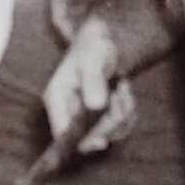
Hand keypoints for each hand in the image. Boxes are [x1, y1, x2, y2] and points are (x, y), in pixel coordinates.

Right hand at [43, 15, 138, 153]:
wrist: (106, 42)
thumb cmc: (94, 46)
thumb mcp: (93, 59)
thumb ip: (93, 80)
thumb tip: (95, 106)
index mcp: (56, 99)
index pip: (62, 133)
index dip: (81, 142)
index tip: (103, 142)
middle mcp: (67, 112)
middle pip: (89, 137)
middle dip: (111, 120)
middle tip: (121, 95)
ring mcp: (84, 116)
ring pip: (108, 133)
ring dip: (123, 113)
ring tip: (124, 88)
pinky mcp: (100, 117)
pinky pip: (119, 127)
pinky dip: (128, 112)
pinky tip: (126, 93)